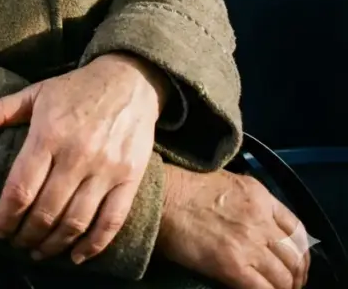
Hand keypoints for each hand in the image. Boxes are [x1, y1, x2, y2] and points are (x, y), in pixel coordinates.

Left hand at [0, 52, 164, 262]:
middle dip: (26, 235)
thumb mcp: (37, 92)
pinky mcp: (129, 178)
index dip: (6, 216)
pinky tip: (76, 256)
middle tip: (16, 243)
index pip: (21, 188)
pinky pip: (111, 221)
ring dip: (53, 245)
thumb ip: (1, 110)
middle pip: (46, 211)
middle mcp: (77, 154)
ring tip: (38, 251)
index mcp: (49, 133)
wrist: (129, 80)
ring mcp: (106, 168)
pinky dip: (93, 246)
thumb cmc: (76, 88)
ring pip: (75, 221)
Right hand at [156, 166, 309, 288]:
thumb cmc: (185, 188)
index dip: (301, 253)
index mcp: (260, 196)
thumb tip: (262, 228)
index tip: (296, 264)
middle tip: (289, 286)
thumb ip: (251, 204)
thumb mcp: (228, 184)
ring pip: (284, 278)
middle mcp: (261, 219)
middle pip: (295, 257)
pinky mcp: (233, 266)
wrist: (161, 198)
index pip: (298, 230)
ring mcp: (249, 243)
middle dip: (296, 276)